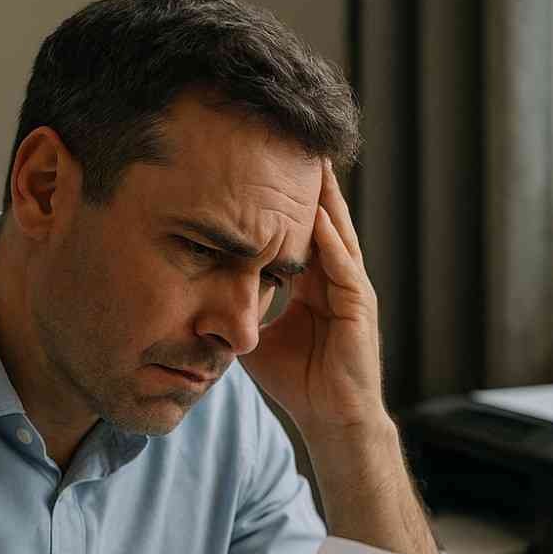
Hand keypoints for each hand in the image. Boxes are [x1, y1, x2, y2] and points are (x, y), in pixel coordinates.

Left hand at [241, 160, 385, 439]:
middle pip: (320, 216)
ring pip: (335, 231)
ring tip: (307, 158)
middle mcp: (336, 276)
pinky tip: (312, 213)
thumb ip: (236, 306)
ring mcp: (351, 289)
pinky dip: (327, 238)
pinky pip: (343, 264)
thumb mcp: (255, 334)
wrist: (332, 419)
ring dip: (322, 195)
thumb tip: (193, 291)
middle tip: (287, 135)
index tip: (258, 158)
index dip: (282, 194)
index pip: (298, 226)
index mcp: (315, 281)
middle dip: (306, 179)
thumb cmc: (298, 381)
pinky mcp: (359, 306)